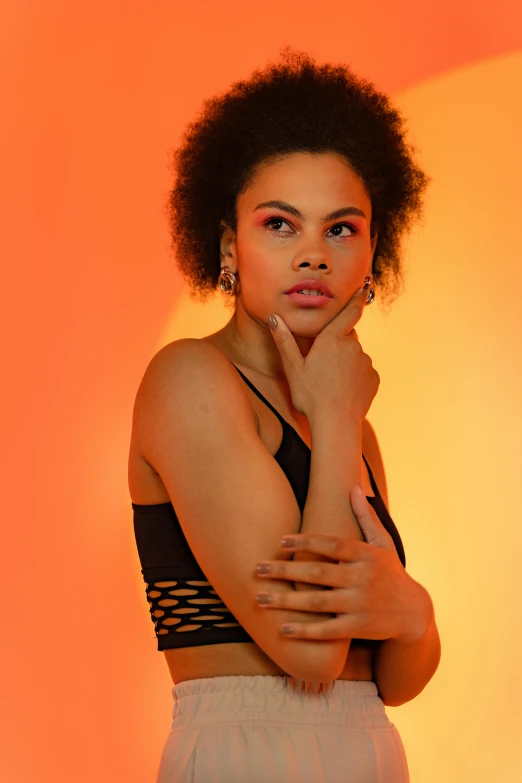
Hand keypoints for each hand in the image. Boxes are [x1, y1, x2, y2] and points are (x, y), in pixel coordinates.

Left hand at [254, 484, 432, 642]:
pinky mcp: (358, 628)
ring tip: (259, 598)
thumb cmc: (391, 572)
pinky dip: (304, 631)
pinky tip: (281, 629)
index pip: (331, 545)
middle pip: (317, 572)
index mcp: (365, 555)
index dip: (306, 541)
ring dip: (286, 600)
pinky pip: (327, 630)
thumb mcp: (382, 543)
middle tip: (257, 568)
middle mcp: (362, 579)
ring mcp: (359, 605)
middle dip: (285, 570)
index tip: (280, 541)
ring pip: (316, 602)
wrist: (414, 612)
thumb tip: (354, 486)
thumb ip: (365, 517)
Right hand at [268, 284, 378, 420]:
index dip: (356, 299)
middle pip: (347, 337)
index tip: (363, 287)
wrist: (335, 424)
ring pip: (355, 356)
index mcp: (332, 339)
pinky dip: (355, 377)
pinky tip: (343, 391)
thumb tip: (273, 317)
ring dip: (346, 363)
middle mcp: (353, 346)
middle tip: (322, 365)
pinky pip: (363, 372)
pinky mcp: (374, 379)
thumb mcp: (293, 368)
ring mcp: (366, 363)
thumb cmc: (310, 396)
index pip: (349, 312)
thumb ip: (284, 340)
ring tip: (331, 383)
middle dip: (337, 344)